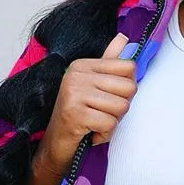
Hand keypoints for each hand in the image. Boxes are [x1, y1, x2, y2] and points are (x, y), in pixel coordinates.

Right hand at [34, 32, 137, 180]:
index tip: (108, 98)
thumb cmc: (77, 117)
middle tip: (101, 113)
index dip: (126, 89)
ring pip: (121, 107)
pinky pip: (109, 123)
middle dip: (120, 108)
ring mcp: (73, 93)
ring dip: (112, 123)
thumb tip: (124, 37)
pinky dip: (104, 134)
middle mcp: (76, 75)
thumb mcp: (93, 87)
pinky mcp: (74, 114)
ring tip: (94, 123)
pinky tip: (90, 133)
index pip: (128, 67)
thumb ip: (109, 62)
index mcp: (82, 65)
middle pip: (129, 88)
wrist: (54, 146)